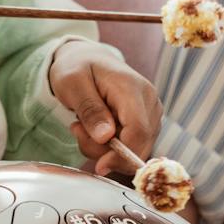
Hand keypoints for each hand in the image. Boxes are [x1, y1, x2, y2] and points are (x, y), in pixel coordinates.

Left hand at [47, 40, 159, 177]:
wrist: (86, 58)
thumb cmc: (77, 67)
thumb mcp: (72, 83)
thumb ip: (90, 109)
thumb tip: (106, 137)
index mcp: (132, 88)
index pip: (139, 131)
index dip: (121, 155)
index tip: (99, 166)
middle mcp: (149, 100)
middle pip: (139, 145)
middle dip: (107, 152)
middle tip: (77, 130)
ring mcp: (151, 112)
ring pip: (135, 150)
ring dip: (104, 149)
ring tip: (82, 125)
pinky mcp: (147, 122)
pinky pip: (132, 147)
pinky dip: (110, 147)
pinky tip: (95, 129)